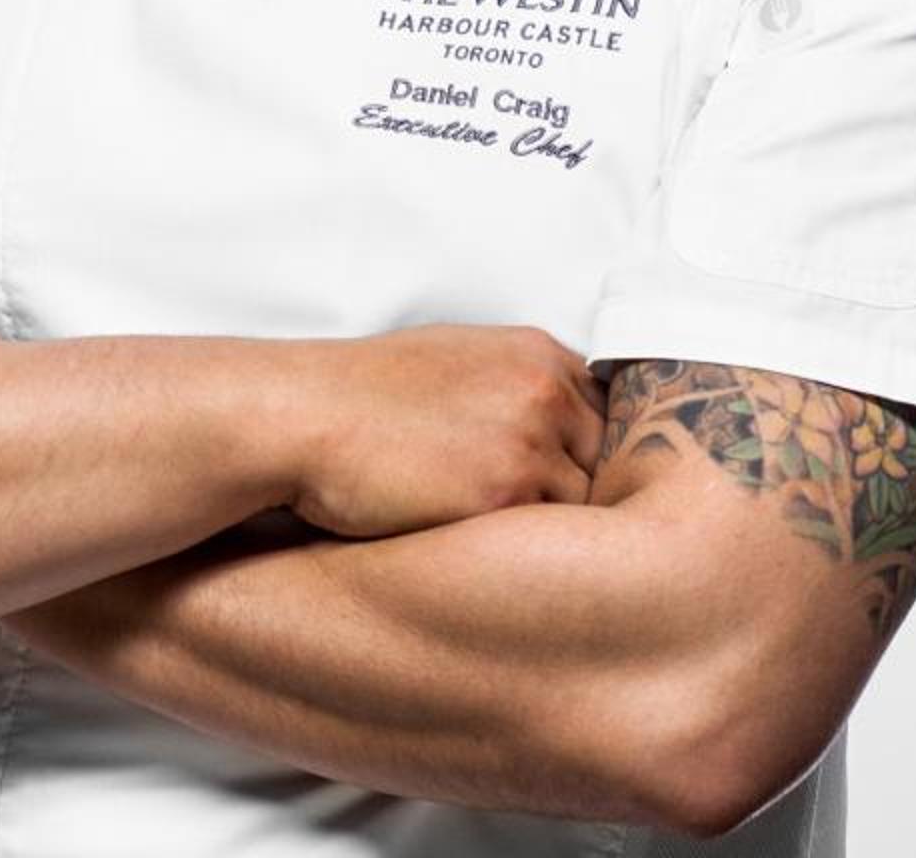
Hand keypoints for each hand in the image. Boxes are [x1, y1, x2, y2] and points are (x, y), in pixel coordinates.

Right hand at [289, 324, 609, 537]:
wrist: (305, 417)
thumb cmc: (363, 393)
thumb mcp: (454, 360)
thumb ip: (513, 386)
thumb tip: (545, 426)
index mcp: (536, 354)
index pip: (609, 412)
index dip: (592, 456)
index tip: (575, 483)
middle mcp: (544, 392)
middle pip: (609, 462)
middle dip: (582, 495)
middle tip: (552, 533)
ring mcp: (530, 442)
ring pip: (583, 507)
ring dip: (554, 531)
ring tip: (520, 554)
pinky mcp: (505, 494)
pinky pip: (547, 539)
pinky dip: (527, 555)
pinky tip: (496, 562)